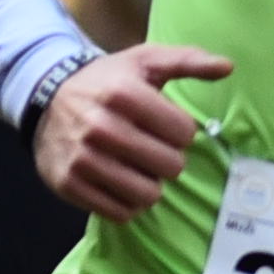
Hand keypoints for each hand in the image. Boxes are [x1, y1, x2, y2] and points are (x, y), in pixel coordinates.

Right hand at [33, 40, 228, 221]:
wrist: (46, 97)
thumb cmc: (107, 81)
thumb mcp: (145, 61)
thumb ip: (188, 61)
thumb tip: (228, 66)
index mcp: (124, 94)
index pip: (184, 133)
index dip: (181, 131)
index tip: (165, 126)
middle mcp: (101, 127)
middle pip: (169, 167)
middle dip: (168, 160)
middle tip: (152, 149)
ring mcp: (82, 159)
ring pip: (147, 195)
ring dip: (150, 185)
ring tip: (138, 168)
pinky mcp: (69, 184)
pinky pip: (120, 213)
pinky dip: (127, 203)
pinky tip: (120, 182)